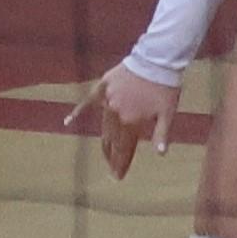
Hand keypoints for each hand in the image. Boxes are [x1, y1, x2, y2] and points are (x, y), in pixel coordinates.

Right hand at [64, 63, 180, 179]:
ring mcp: (107, 100)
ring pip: (102, 125)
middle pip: (111, 140)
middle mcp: (116, 114)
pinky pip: (88, 101)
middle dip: (112, 156)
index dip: (121, 164)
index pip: (124, 149)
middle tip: (112, 170)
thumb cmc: (165, 87)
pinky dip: (78, 112)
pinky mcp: (103, 86)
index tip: (117, 177)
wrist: (156, 60)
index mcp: (131, 122)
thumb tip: (161, 154)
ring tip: (104, 153)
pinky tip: (68, 121)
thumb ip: (162, 134)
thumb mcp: (168, 113)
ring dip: (104, 140)